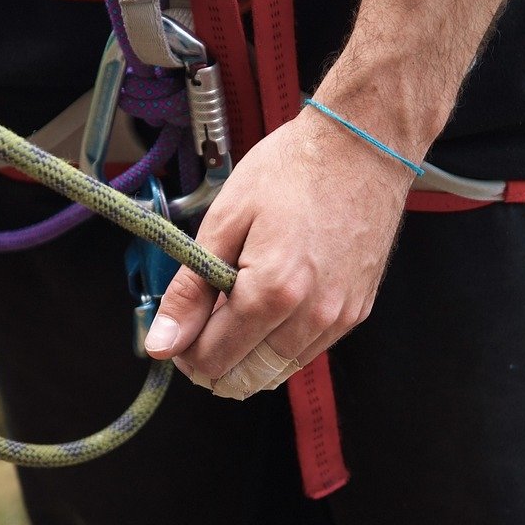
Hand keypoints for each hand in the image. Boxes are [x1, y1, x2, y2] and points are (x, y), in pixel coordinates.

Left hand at [144, 108, 414, 399]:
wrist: (362, 145)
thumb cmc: (294, 170)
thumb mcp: (224, 221)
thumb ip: (191, 291)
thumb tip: (162, 343)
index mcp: (272, 291)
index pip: (215, 359)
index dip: (185, 353)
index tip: (177, 334)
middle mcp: (311, 315)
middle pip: (246, 379)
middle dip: (212, 365)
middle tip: (197, 331)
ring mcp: (339, 317)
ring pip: (277, 373)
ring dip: (246, 359)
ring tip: (230, 315)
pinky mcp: (357, 312)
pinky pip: (306, 352)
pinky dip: (277, 347)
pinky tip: (266, 312)